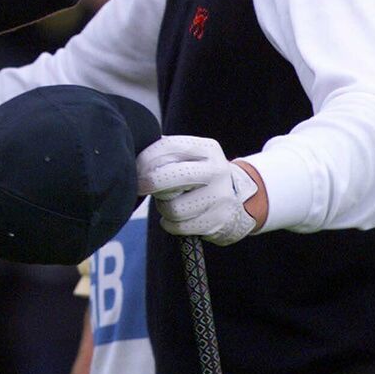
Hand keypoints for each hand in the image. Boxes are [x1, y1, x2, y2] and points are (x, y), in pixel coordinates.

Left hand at [136, 135, 261, 245]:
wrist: (241, 201)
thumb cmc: (201, 177)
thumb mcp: (193, 157)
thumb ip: (167, 154)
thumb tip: (133, 159)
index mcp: (208, 148)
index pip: (168, 147)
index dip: (145, 159)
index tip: (135, 168)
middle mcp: (216, 170)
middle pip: (168, 176)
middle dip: (148, 183)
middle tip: (139, 187)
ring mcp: (220, 197)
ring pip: (172, 207)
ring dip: (162, 207)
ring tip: (169, 204)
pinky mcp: (218, 220)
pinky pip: (179, 226)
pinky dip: (170, 224)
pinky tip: (175, 219)